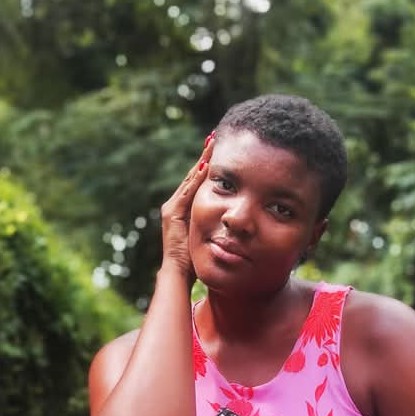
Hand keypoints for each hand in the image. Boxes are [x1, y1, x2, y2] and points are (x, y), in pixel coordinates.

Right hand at [160, 132, 214, 277]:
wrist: (179, 273)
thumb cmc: (197, 258)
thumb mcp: (210, 235)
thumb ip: (218, 224)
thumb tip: (236, 217)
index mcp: (186, 208)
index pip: (199, 181)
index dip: (208, 164)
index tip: (220, 148)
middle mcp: (177, 204)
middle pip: (193, 175)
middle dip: (205, 157)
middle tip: (216, 137)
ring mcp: (173, 207)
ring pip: (190, 179)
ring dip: (201, 162)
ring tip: (212, 144)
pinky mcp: (172, 213)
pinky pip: (187, 193)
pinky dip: (195, 180)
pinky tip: (205, 167)